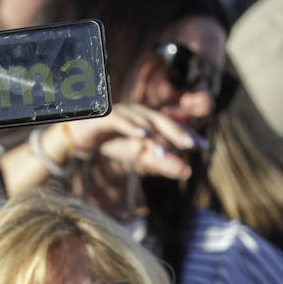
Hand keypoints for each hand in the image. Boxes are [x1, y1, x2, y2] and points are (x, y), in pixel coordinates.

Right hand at [58, 104, 208, 181]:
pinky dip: (131, 127)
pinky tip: (142, 135)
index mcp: (148, 120)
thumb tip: (187, 171)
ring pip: (142, 121)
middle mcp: (138, 113)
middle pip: (161, 120)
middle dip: (177, 131)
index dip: (188, 134)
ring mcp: (122, 112)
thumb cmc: (110, 140)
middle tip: (192, 144)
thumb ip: (160, 161)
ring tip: (165, 150)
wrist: (77, 135)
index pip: (172, 126)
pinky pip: (120, 120)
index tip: (205, 146)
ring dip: (154, 134)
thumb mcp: (137, 153)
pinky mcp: (105, 115)